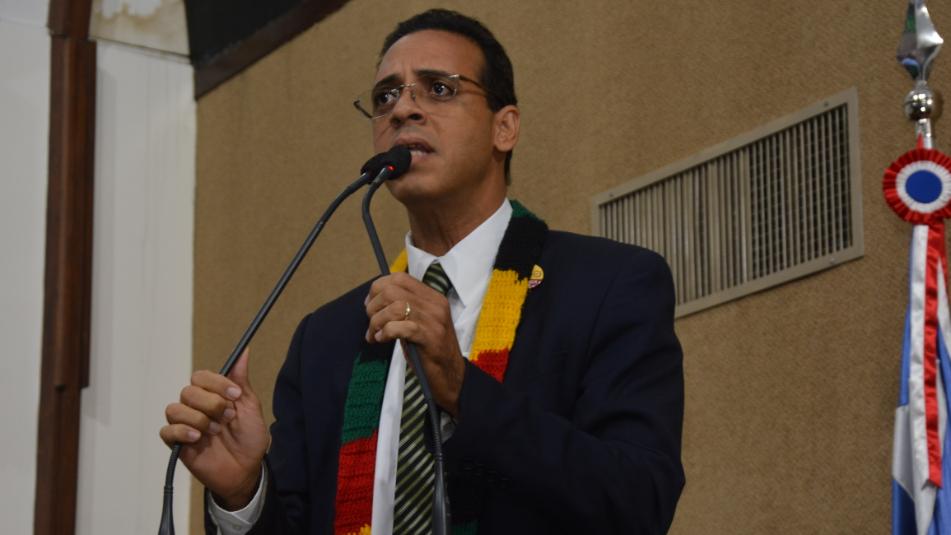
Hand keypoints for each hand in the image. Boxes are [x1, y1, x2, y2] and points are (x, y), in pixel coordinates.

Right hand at [159, 349, 268, 509]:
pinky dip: (182, 432)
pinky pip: (167, 431)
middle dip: (211, 403)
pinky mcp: (178, 443)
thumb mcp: (250, 407)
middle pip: (188, 391)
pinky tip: (198, 438)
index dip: (217, 383)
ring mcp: (186, 424)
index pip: (201, 376)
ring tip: (215, 431)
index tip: (235, 395)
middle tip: (227, 417)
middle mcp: (196, 406)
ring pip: (175, 409)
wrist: (247, 469)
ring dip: (198, 419)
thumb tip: (244, 352)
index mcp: (212, 395)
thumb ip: (240, 380)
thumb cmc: (249, 438)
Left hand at [365, 272, 465, 415]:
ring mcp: (434, 320)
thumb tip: (373, 301)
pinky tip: (382, 340)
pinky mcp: (430, 337)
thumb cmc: (429, 350)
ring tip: (375, 335)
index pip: (400, 278)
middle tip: (372, 324)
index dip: (378, 288)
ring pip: (395, 307)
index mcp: (432, 297)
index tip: (369, 304)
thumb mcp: (418, 323)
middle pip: (393, 291)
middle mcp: (435, 304)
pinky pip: (400, 327)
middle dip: (374, 307)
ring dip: (377, 322)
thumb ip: (403, 309)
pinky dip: (386, 332)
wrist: (450, 376)